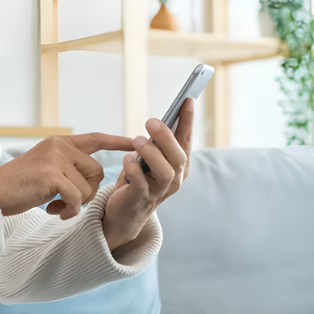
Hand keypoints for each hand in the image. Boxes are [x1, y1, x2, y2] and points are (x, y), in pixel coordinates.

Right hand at [0, 133, 134, 219]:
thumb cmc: (20, 186)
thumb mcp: (46, 167)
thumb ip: (68, 165)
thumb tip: (94, 176)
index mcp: (60, 142)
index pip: (96, 139)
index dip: (117, 141)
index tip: (136, 141)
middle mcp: (59, 146)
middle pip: (97, 172)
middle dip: (88, 192)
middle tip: (65, 201)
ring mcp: (55, 159)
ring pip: (88, 187)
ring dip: (76, 203)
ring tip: (55, 205)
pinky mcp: (51, 176)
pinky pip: (76, 199)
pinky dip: (68, 211)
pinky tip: (53, 212)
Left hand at [102, 98, 192, 250]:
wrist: (125, 213)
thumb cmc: (138, 180)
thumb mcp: (149, 159)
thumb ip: (155, 145)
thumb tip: (157, 123)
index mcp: (178, 166)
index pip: (185, 140)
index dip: (187, 120)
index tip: (188, 100)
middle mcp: (173, 179)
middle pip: (178, 157)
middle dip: (166, 137)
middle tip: (151, 121)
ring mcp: (159, 191)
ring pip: (165, 172)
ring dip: (152, 153)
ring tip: (138, 141)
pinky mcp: (141, 199)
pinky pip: (140, 183)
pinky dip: (133, 169)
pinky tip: (127, 159)